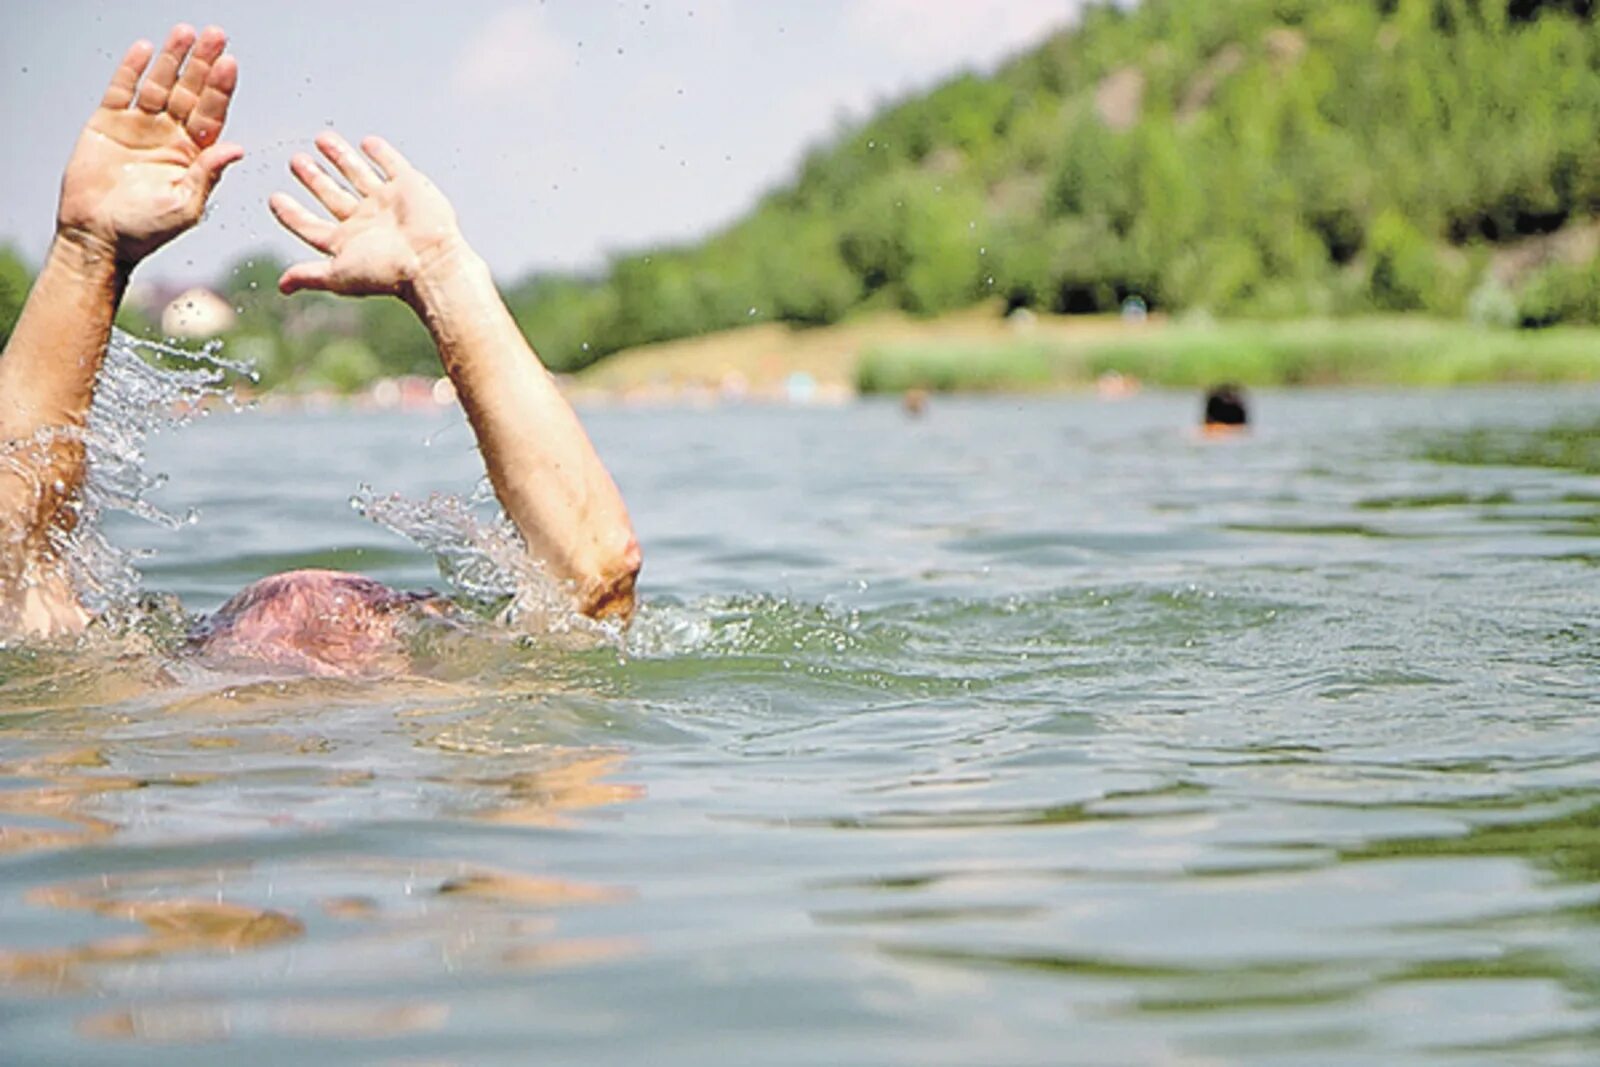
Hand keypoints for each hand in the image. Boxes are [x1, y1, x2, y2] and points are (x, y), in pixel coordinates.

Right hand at [56, 24, 242, 265]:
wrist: (98, 237)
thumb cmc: (146, 230)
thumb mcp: (186, 205)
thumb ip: (208, 174)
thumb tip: (237, 148)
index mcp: (194, 154)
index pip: (212, 114)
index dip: (220, 89)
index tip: (231, 64)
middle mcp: (170, 136)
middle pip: (190, 92)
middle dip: (203, 64)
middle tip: (216, 36)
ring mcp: (140, 127)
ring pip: (159, 85)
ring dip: (172, 59)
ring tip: (184, 33)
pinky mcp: (108, 123)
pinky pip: (122, 90)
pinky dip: (132, 70)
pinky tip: (145, 49)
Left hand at [269, 132, 464, 298]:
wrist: (431, 260)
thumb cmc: (387, 272)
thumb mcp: (339, 274)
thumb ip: (310, 275)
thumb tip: (282, 287)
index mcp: (348, 242)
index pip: (312, 225)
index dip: (292, 214)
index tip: (274, 199)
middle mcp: (366, 221)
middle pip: (332, 196)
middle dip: (314, 179)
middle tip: (295, 161)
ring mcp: (387, 202)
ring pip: (357, 175)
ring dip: (340, 158)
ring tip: (321, 139)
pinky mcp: (409, 186)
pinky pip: (392, 165)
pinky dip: (381, 154)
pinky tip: (367, 143)